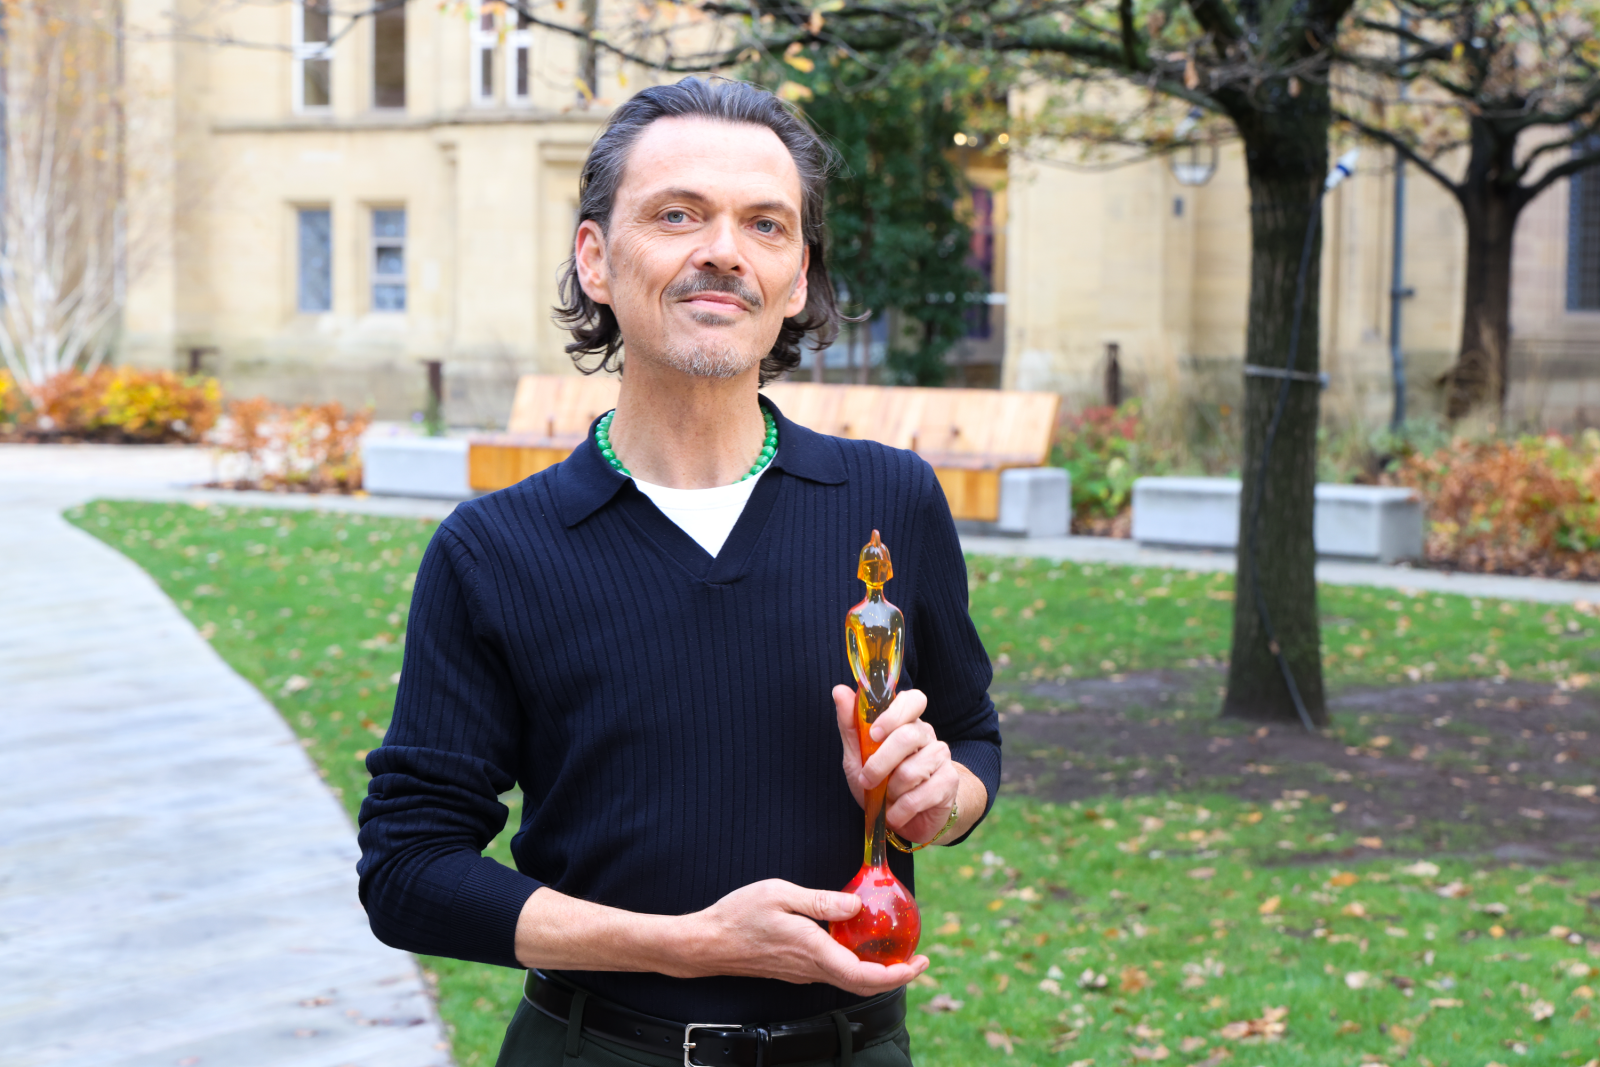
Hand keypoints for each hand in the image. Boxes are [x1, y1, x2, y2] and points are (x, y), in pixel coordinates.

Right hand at [674, 879, 928, 994]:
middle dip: (896, 976)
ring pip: (849, 981)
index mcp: (813, 950)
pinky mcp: (796, 970)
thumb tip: (857, 906)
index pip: (864, 976)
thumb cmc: (739, 915)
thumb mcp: (781, 894)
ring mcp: (803, 973)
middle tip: (919, 959)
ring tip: (896, 951)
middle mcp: (812, 968)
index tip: (919, 963)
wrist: (707, 943)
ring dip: (878, 972)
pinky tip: (859, 945)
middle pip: (863, 985)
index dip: (897, 975)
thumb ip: (821, 901)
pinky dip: (856, 966)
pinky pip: (834, 973)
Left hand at [833, 686, 959, 844]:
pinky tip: (896, 814)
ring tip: (887, 798)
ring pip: (912, 770)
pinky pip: (920, 796)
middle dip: (880, 763)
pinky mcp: (948, 783)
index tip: (873, 734)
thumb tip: (839, 690)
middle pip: (908, 736)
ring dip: (890, 791)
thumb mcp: (859, 756)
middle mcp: (927, 735)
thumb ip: (851, 725)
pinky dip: (900, 810)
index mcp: (907, 722)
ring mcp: (941, 758)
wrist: (908, 819)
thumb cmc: (882, 782)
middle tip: (867, 779)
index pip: (913, 700)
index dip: (894, 715)